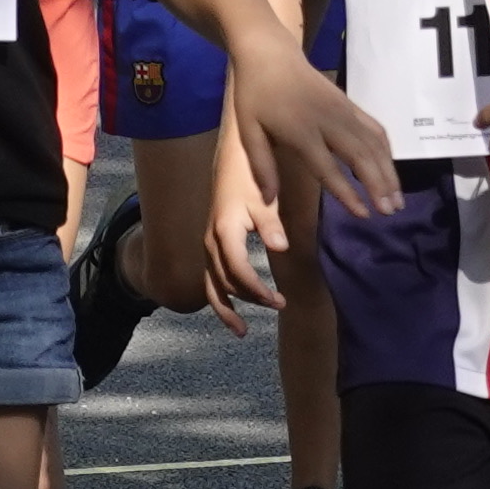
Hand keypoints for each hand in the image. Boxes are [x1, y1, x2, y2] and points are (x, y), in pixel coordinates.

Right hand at [195, 134, 277, 328]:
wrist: (232, 157)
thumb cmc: (252, 176)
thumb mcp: (265, 199)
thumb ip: (272, 225)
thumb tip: (280, 248)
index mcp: (224, 230)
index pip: (237, 270)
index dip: (255, 290)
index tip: (278, 302)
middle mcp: (210, 240)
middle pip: (225, 281)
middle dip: (250, 299)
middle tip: (280, 305)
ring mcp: (208, 243)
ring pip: (212, 284)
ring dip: (227, 308)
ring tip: (241, 331)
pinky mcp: (212, 243)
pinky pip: (211, 277)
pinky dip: (220, 296)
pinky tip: (233, 311)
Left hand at [236, 54, 403, 227]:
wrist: (271, 54)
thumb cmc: (256, 95)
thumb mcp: (249, 131)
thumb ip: (261, 166)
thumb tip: (268, 201)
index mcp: (301, 132)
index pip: (329, 169)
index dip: (348, 194)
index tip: (364, 215)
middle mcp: (329, 122)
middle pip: (361, 157)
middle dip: (379, 185)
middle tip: (390, 212)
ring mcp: (344, 111)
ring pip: (374, 144)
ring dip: (388, 171)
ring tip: (397, 198)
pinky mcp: (351, 105)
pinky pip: (375, 129)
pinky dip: (386, 151)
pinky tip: (391, 169)